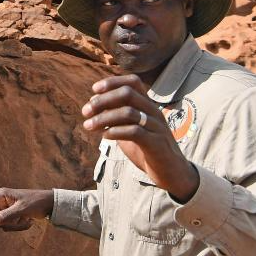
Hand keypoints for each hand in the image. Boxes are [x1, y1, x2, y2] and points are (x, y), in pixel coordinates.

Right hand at [0, 188, 53, 231]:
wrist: (50, 203)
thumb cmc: (36, 202)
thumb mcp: (22, 209)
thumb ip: (6, 215)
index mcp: (1, 195)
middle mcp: (2, 201)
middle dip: (6, 223)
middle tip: (17, 222)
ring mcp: (7, 208)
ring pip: (2, 223)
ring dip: (14, 225)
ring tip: (25, 220)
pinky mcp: (12, 214)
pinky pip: (9, 224)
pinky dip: (18, 225)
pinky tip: (27, 220)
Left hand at [81, 74, 198, 201]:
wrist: (170, 172)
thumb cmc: (146, 148)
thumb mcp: (128, 128)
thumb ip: (115, 115)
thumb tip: (93, 101)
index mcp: (148, 105)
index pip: (133, 82)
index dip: (112, 82)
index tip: (94, 90)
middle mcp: (154, 112)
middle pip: (128, 93)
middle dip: (103, 100)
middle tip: (85, 111)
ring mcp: (157, 127)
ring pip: (129, 112)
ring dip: (103, 118)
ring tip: (88, 126)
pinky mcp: (156, 144)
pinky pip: (135, 132)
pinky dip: (116, 131)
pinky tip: (104, 136)